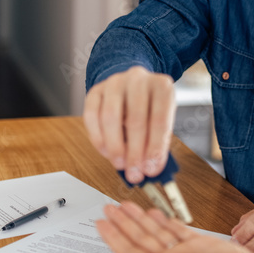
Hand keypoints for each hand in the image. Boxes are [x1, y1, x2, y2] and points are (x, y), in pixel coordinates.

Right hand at [83, 66, 175, 183]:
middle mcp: (138, 79)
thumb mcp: (162, 120)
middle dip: (134, 152)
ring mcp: (115, 82)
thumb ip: (158, 142)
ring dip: (115, 147)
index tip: (151, 169)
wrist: (132, 85)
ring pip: (110, 117)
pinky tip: (106, 152)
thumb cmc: (150, 107)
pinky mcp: (96, 90)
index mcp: (162, 86)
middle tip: (134, 173)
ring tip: (120, 164)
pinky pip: (92, 116)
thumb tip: (150, 168)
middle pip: (135, 119)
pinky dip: (98, 138)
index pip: (160, 119)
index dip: (155, 148)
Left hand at [96, 202, 253, 252]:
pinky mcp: (197, 242)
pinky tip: (152, 211)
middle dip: (123, 223)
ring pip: (155, 231)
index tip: (101, 225)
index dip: (114, 238)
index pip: (131, 252)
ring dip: (140, 218)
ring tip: (125, 205)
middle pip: (140, 239)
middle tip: (108, 208)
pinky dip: (163, 220)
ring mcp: (183, 251)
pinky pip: (175, 229)